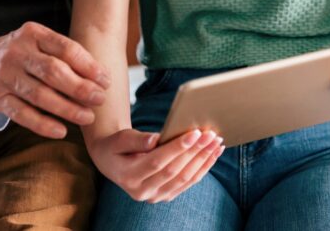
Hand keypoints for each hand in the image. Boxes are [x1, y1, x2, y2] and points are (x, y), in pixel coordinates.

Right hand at [0, 22, 110, 138]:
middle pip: (53, 71)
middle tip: (100, 99)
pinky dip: (42, 124)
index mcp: (33, 34)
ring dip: (67, 108)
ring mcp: (5, 75)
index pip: (65, 48)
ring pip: (39, 95)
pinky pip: (21, 114)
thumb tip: (100, 78)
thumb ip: (65, 56)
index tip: (105, 81)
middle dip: (80, 88)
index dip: (88, 66)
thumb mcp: (40, 44)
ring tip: (87, 117)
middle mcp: (17, 52)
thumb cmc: (24, 54)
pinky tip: (61, 131)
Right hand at [90, 128, 224, 202]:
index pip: (158, 162)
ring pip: (185, 178)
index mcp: (129, 177)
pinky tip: (213, 153)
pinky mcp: (166, 195)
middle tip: (211, 134)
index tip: (195, 132)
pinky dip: (203, 167)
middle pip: (175, 171)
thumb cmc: (116, 145)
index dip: (178, 148)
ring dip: (203, 159)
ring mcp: (155, 196)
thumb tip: (156, 139)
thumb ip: (137, 140)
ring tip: (216, 142)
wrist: (112, 161)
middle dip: (195, 151)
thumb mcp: (120, 139)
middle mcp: (142, 192)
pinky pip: (189, 182)